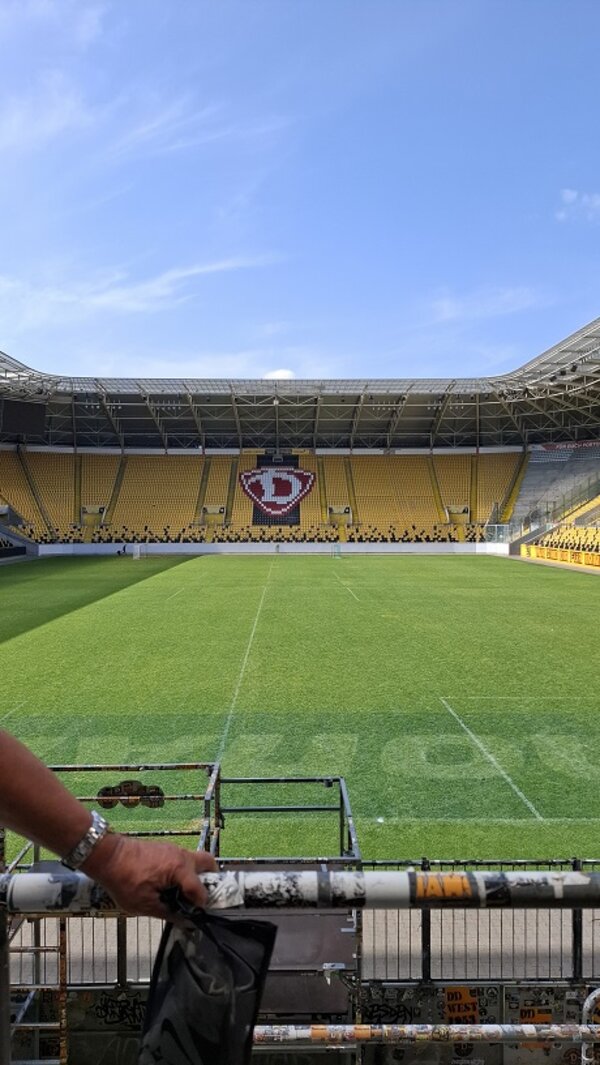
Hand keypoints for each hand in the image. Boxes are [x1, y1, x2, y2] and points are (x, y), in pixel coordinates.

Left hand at [83, 834, 216, 919]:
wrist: (107, 856)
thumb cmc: (124, 880)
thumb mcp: (144, 905)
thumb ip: (168, 914)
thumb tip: (185, 922)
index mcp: (179, 869)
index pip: (200, 889)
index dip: (201, 905)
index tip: (196, 916)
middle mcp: (181, 856)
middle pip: (208, 863)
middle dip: (210, 880)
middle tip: (201, 897)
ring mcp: (173, 849)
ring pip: (195, 860)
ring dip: (195, 876)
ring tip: (184, 895)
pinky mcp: (165, 849)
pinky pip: (182, 859)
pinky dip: (183, 871)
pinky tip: (171, 886)